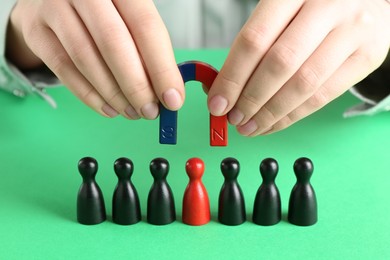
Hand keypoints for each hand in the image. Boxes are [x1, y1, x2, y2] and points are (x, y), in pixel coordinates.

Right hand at [6, 0, 183, 118]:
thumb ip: (148, 49)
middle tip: (149, 111)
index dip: (162, 68)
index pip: (146, 27)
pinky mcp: (36, 30)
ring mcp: (55, 7)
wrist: (49, 1)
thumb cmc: (103, 14)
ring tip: (131, 112)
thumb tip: (168, 92)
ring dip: (114, 94)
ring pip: (86, 58)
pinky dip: (89, 95)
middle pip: (114, 43)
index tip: (172, 99)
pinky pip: (64, 69)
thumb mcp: (129, 19)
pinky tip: (109, 108)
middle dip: (136, 86)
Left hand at [207, 0, 389, 135]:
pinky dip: (293, 116)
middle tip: (234, 118)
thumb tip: (223, 87)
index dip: (233, 77)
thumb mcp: (281, 11)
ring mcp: (352, 31)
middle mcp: (327, 7)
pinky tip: (274, 123)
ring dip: (270, 113)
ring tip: (250, 127)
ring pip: (303, 84)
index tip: (217, 103)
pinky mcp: (367, 56)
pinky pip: (324, 96)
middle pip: (279, 64)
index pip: (255, 40)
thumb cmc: (314, 7)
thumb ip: (254, 43)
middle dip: (251, 99)